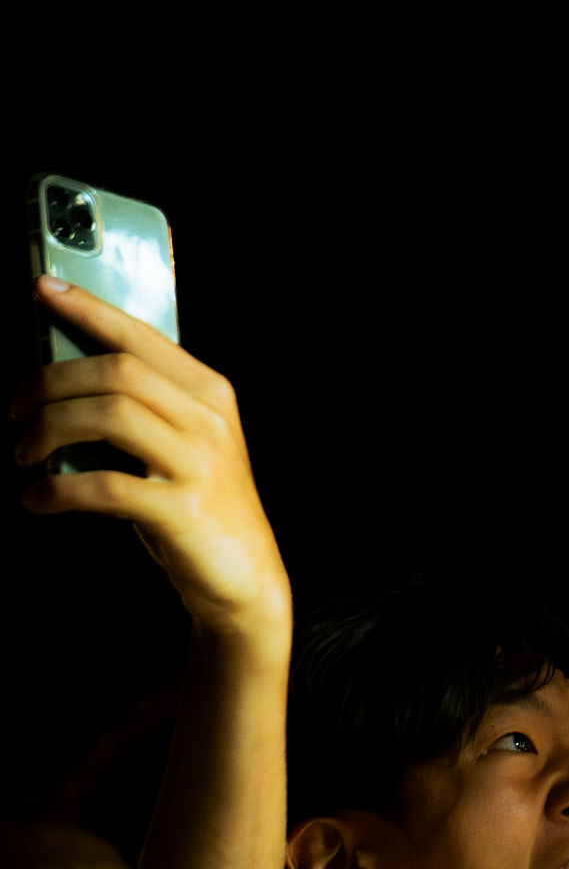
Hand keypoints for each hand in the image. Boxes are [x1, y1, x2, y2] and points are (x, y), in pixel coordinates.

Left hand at [12, 277, 289, 645]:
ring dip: (50, 428)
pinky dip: (60, 491)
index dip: (88, 310)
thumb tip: (66, 379)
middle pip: (115, 371)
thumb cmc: (200, 510)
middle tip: (16, 408)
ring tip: (24, 452)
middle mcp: (207, 421)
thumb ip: (146, 408)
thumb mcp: (184, 446)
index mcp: (209, 393)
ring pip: (108, 415)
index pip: (139, 336)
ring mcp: (197, 464)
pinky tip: (38, 501)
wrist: (245, 580)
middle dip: (51, 382)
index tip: (42, 289)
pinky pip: (105, 486)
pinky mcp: (181, 510)